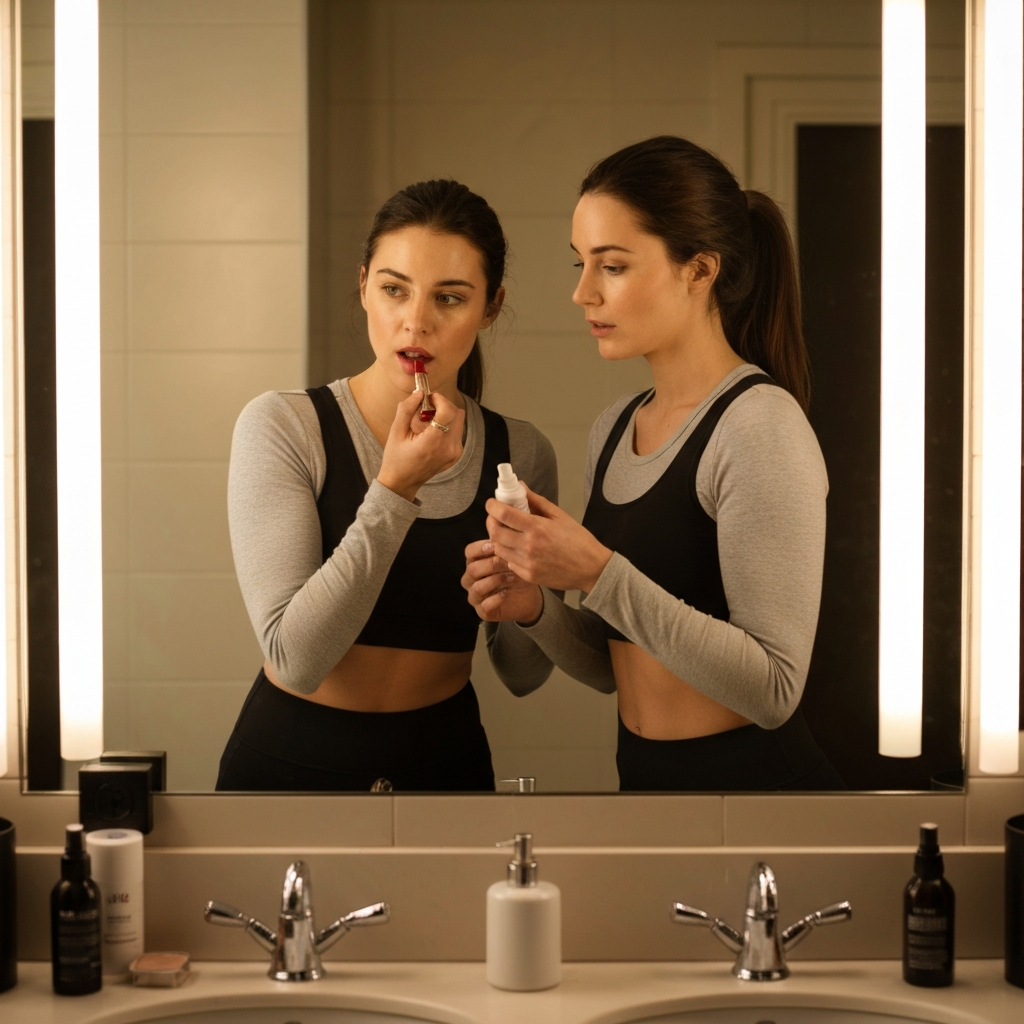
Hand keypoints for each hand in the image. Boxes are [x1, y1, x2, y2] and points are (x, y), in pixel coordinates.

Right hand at [376, 391, 464, 501]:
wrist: (402, 482)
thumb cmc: (396, 458)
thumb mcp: (396, 431)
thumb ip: (407, 409)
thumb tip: (420, 392)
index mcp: (433, 442)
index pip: (448, 411)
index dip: (440, 399)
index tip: (429, 398)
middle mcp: (449, 448)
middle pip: (457, 413)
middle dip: (442, 406)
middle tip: (425, 411)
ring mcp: (455, 453)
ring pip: (459, 421)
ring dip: (445, 416)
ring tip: (426, 425)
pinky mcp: (456, 455)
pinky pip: (457, 431)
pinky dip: (447, 427)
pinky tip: (431, 434)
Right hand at [462, 539, 543, 623]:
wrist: (529, 597)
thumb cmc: (518, 574)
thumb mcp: (514, 558)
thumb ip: (505, 545)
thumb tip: (503, 525)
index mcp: (475, 562)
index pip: (469, 552)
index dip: (479, 548)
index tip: (494, 545)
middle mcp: (471, 579)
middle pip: (472, 569)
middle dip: (491, 564)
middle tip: (507, 562)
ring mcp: (475, 596)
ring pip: (476, 587)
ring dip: (495, 580)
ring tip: (511, 577)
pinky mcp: (482, 611)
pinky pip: (484, 606)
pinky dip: (496, 599)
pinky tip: (506, 593)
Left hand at [485, 484, 613, 593]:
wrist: (592, 568)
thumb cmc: (579, 541)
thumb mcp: (560, 516)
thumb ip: (536, 501)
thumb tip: (520, 486)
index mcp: (537, 527)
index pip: (503, 514)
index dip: (492, 506)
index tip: (492, 503)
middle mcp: (529, 546)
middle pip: (495, 532)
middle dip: (491, 522)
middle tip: (496, 518)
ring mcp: (527, 563)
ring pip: (499, 549)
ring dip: (499, 539)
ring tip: (508, 533)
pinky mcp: (529, 576)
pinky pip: (509, 563)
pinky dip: (509, 554)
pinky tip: (519, 549)